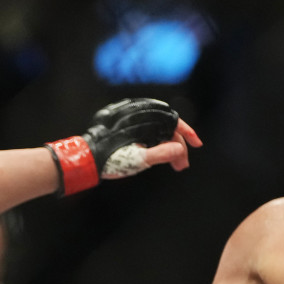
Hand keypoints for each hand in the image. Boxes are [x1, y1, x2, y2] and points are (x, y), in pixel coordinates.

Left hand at [47, 98, 201, 194]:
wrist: (86, 159)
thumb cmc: (109, 158)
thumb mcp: (138, 159)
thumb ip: (160, 154)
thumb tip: (179, 148)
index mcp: (143, 119)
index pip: (172, 120)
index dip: (187, 131)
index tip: (197, 144)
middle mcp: (139, 117)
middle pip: (167, 129)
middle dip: (178, 147)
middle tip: (182, 166)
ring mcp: (134, 125)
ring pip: (159, 133)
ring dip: (169, 148)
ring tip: (176, 166)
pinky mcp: (128, 132)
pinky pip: (150, 135)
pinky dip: (158, 146)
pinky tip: (161, 158)